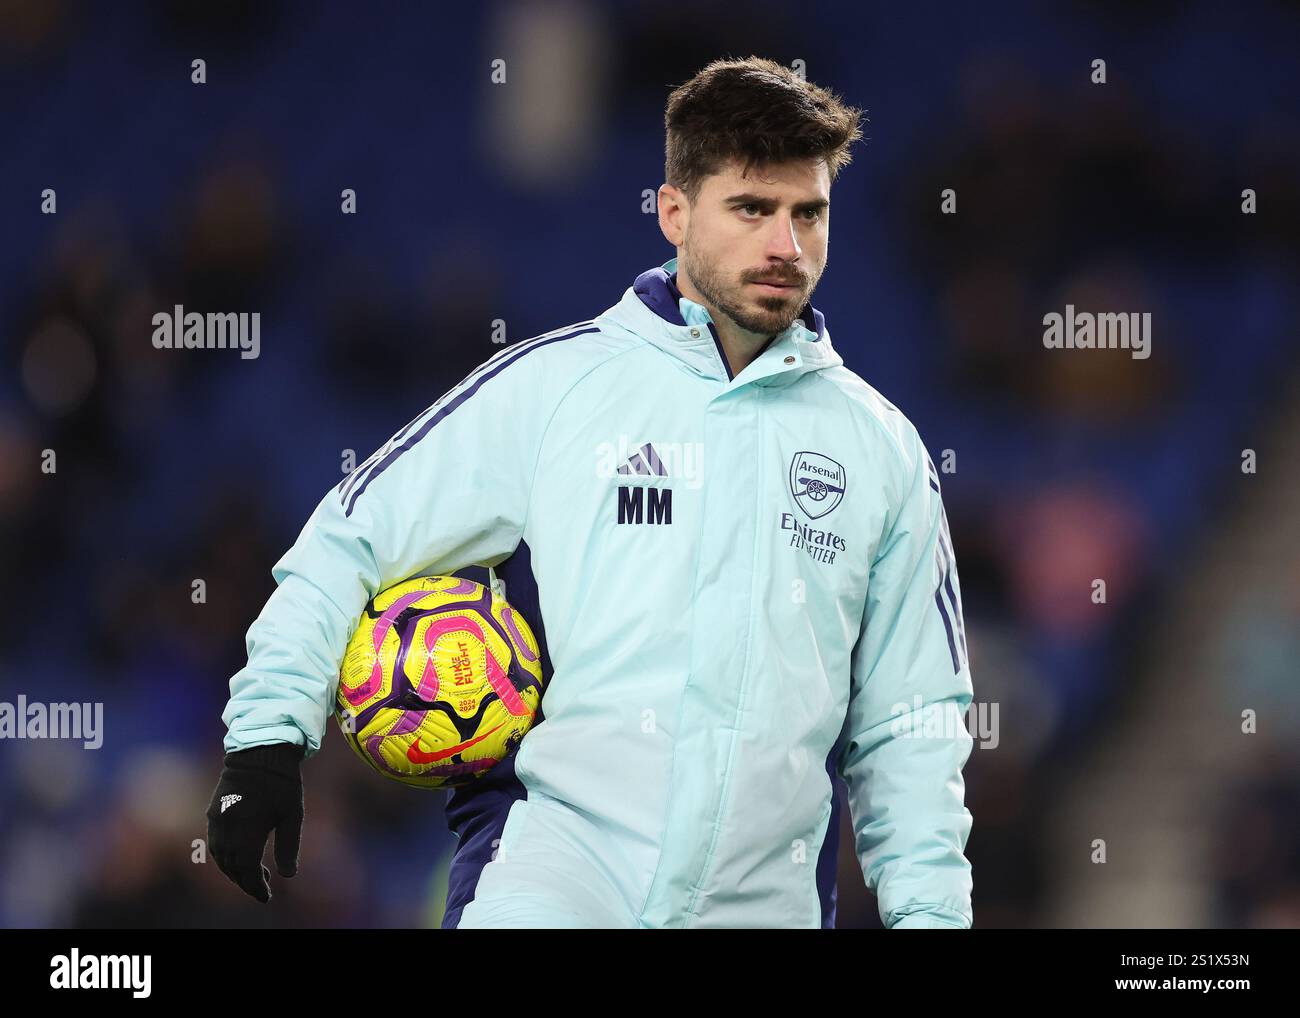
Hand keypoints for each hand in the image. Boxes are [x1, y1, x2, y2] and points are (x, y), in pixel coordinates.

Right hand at [205, 743, 304, 902]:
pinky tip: (239, 857)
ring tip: (253, 875)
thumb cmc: (282, 783)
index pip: (246, 869)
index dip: (255, 886)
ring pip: (220, 856)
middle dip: (245, 881)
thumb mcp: (293, 815)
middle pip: (231, 866)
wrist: (260, 751)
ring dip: (234, 870)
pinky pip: (214, 842)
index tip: (266, 897)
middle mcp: (227, 826)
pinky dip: (225, 856)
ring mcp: (217, 819)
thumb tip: (289, 876)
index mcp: (248, 829)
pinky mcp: (212, 811)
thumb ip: (289, 846)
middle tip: (262, 888)